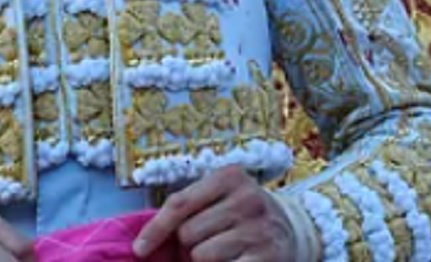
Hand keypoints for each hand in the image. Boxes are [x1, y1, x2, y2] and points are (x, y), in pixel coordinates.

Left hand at [135, 165, 297, 261]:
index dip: (155, 229)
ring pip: (201, 255)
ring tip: (222, 252)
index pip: (180, 204)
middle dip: (188, 244)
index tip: (140, 250)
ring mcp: (260, 229)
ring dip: (203, 260)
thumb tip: (143, 245)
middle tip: (206, 242)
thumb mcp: (218, 199)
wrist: (290, 231)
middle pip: (188, 233)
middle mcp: (249, 198)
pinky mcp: (267, 257)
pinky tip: (234, 261)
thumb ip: (185, 210)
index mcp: (231, 177)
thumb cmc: (238, 216)